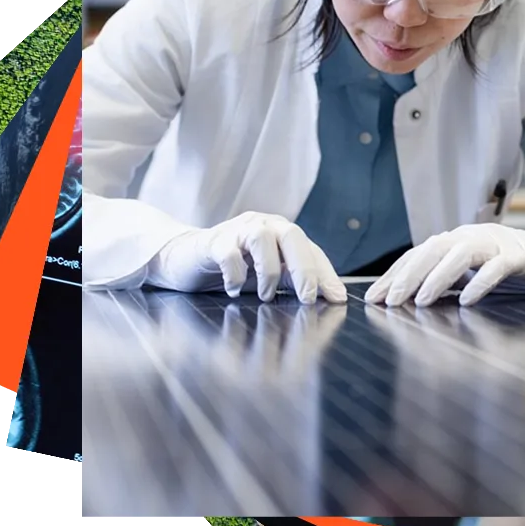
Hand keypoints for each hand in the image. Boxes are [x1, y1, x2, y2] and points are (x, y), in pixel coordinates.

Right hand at [148, 211, 346, 303]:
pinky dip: (235, 274)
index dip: (326, 274)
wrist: (188, 258)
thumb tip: (327, 299)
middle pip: (292, 235)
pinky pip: (228, 252)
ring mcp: (238, 230)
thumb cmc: (235, 268)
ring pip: (262, 238)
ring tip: (265, 295)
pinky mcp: (214, 241)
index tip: (336, 298)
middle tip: (307, 298)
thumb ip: (293, 283)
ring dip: (268, 271)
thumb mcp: (269, 277)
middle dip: (304, 268)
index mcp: (283, 234)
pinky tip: (233, 290)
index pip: (312, 250)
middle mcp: (264, 225)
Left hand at [363, 221, 524, 306]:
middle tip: (387, 301)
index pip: (419, 254)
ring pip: (460, 254)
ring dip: (437, 277)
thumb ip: (449, 281)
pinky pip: (497, 266)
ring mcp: (497, 242)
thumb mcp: (475, 273)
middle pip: (432, 250)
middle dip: (407, 276)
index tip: (373, 298)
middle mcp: (472, 236)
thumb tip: (414, 301)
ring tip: (421, 300)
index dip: (394, 275)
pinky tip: (467, 299)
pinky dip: (480, 281)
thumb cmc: (516, 267)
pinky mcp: (521, 254)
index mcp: (458, 240)